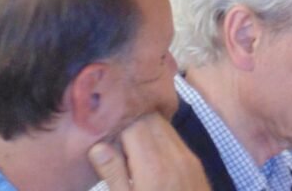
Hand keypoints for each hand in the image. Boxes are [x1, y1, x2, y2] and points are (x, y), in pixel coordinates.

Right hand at [88, 112, 210, 190]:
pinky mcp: (194, 162)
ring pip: (163, 123)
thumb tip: (97, 146)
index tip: (103, 132)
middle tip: (113, 136)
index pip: (134, 123)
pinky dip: (159, 136)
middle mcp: (174, 155)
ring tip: (127, 146)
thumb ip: (113, 175)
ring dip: (145, 127)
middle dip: (130, 121)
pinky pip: (174, 136)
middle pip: (150, 117)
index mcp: (153, 167)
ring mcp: (187, 157)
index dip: (116, 123)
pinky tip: (146, 154)